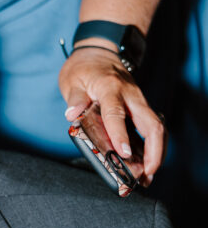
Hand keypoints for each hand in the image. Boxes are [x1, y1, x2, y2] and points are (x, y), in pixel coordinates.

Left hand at [59, 47, 165, 184]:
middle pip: (152, 124)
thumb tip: (72, 114)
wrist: (99, 52)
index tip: (122, 154)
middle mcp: (131, 95)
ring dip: (156, 153)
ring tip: (148, 175)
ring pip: (157, 128)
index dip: (120, 135)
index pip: (116, 114)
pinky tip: (146, 163)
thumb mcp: (72, 79)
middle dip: (153, 152)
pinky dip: (153, 147)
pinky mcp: (140, 108)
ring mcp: (139, 102)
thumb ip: (74, 98)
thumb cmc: (84, 68)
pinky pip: (152, 128)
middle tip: (146, 174)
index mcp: (110, 88)